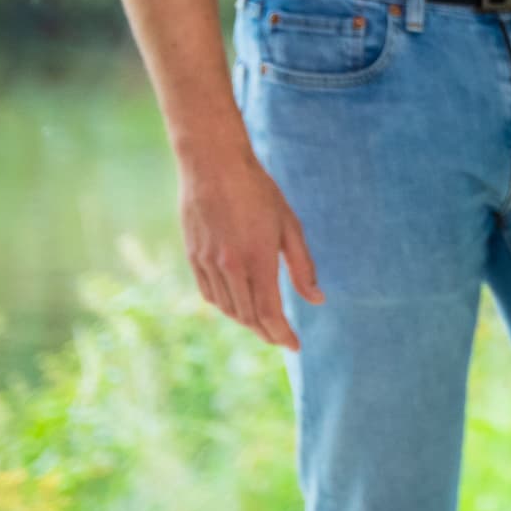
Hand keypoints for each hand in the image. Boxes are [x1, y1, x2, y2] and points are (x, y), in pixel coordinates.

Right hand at [179, 142, 321, 348]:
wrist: (213, 164)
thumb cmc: (258, 191)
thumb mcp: (289, 225)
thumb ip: (302, 266)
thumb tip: (317, 300)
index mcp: (257, 259)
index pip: (269, 313)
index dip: (282, 335)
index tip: (294, 346)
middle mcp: (230, 267)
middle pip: (248, 316)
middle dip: (266, 333)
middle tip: (281, 338)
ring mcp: (208, 263)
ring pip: (227, 309)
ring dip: (246, 322)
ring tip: (263, 324)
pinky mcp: (193, 257)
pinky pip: (209, 294)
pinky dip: (226, 306)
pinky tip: (238, 304)